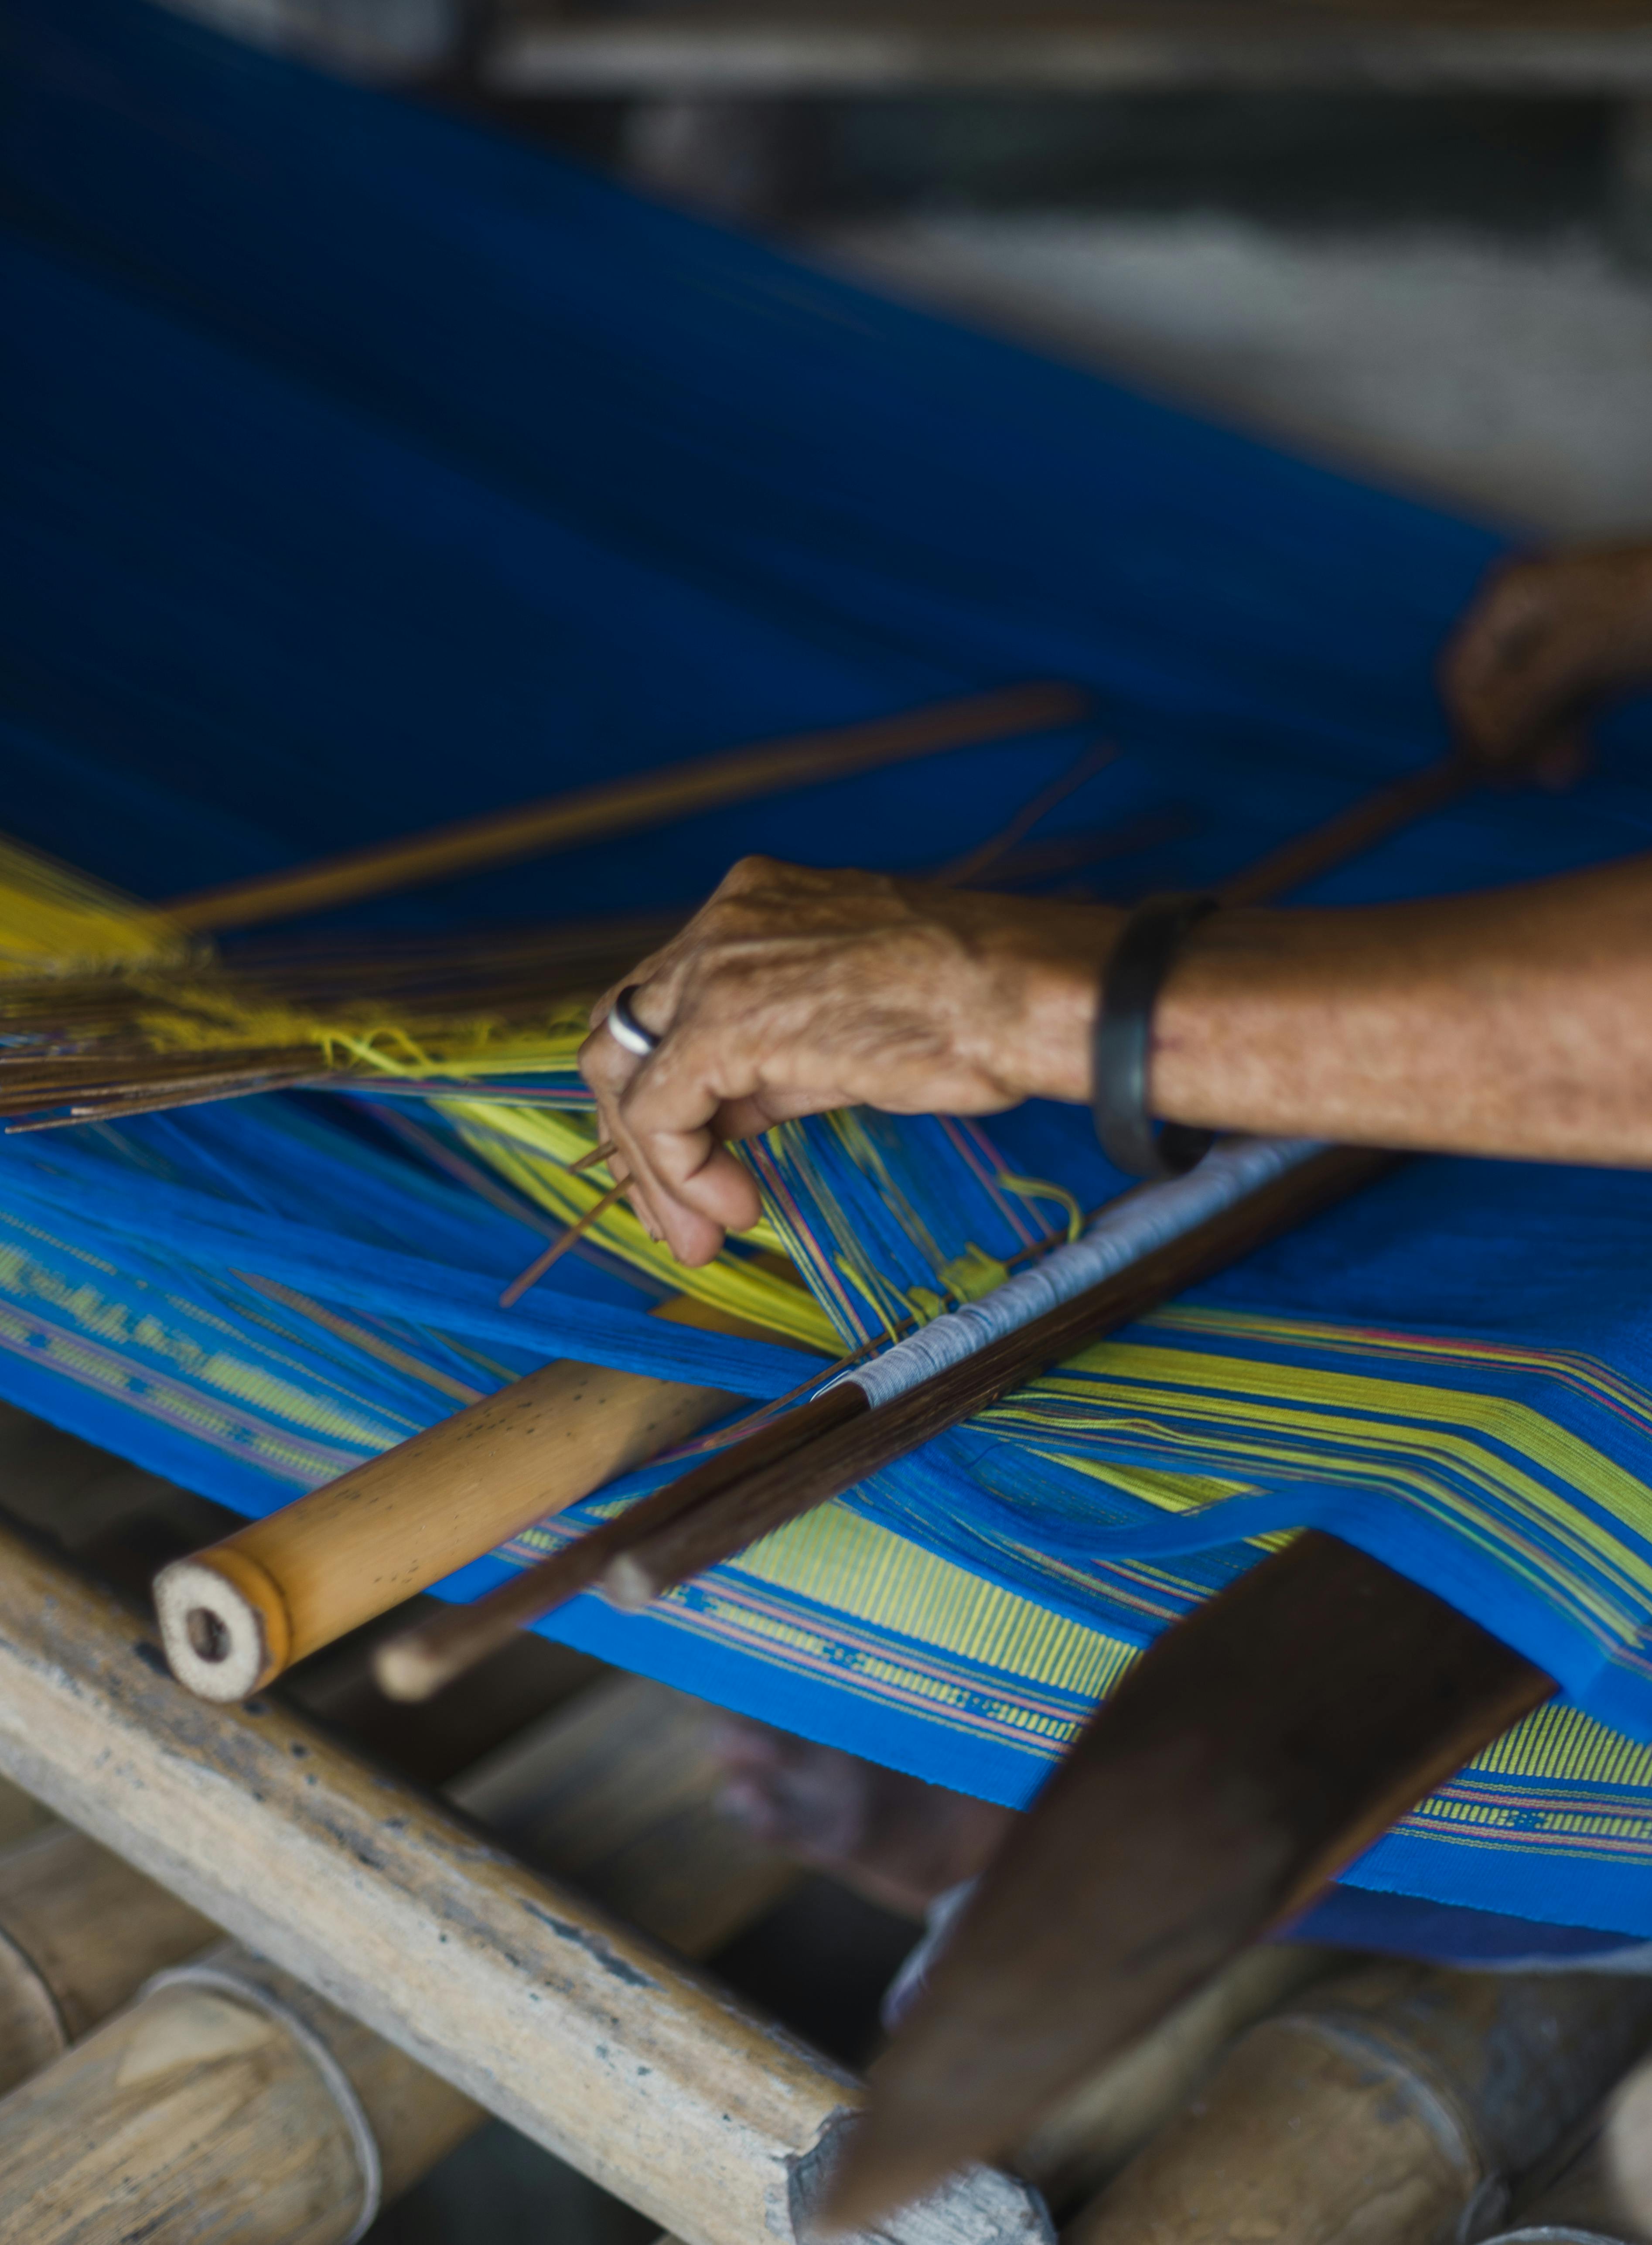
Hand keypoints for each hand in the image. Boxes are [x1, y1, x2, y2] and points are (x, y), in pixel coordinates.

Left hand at [580, 858, 1116, 1265]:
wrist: (1025, 993)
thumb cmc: (974, 1009)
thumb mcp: (845, 1027)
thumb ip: (773, 1060)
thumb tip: (727, 1117)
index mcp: (753, 908)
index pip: (663, 1005)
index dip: (666, 1095)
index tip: (702, 1172)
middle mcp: (721, 921)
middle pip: (623, 1035)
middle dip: (639, 1138)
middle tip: (680, 1218)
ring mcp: (716, 965)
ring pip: (623, 1072)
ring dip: (654, 1167)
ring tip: (700, 1232)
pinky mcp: (722, 1022)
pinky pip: (658, 1111)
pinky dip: (679, 1172)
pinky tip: (733, 1209)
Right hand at [1441, 542, 1651, 773]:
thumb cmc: (1649, 607)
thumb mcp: (1579, 653)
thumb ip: (1522, 702)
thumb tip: (1482, 752)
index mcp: (1512, 598)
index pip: (1461, 673)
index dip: (1469, 724)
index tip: (1488, 771)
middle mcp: (1529, 615)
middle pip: (1492, 691)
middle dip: (1506, 738)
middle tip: (1523, 782)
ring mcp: (1564, 637)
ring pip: (1528, 704)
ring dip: (1536, 744)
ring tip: (1561, 775)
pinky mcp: (1597, 659)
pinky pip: (1562, 706)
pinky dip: (1564, 735)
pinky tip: (1574, 759)